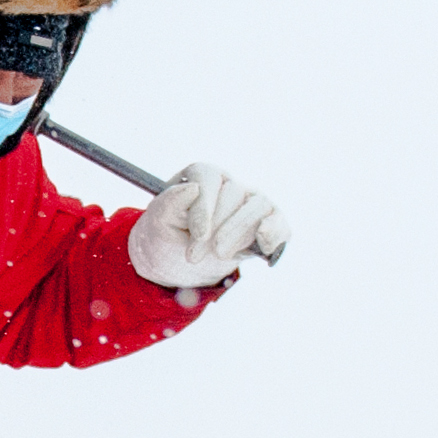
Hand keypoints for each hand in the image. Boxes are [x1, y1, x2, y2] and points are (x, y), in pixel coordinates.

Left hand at [128, 163, 289, 287]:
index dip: (205, 207)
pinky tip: (263, 246)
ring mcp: (252, 202)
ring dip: (239, 232)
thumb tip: (192, 187)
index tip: (199, 235)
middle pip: (233, 193)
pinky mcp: (270, 224)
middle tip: (194, 256)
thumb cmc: (168, 235)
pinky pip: (280, 224)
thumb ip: (169, 204)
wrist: (180, 261)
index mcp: (202, 175)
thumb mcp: (158, 222)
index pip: (209, 178)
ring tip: (219, 255)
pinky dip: (275, 234)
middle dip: (216, 229)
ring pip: (258, 205)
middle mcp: (230, 184)